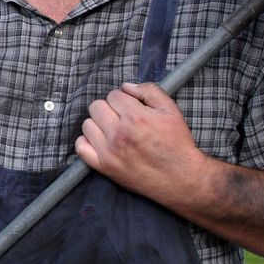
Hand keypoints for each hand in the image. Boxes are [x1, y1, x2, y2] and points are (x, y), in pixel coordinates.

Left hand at [75, 81, 206, 205]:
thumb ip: (149, 91)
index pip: (113, 95)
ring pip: (87, 125)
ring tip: (113, 130)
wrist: (182, 178)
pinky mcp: (104, 167)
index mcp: (136, 117)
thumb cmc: (177, 143)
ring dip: (98, 124)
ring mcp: (109, 151)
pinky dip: (87, 142)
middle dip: (109, 108)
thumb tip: (126, 86)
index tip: (130, 107)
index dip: (123, 98)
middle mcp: (119, 133)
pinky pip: (81, 147)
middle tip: (121, 117)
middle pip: (96, 107)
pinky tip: (101, 142)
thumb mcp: (171, 110)